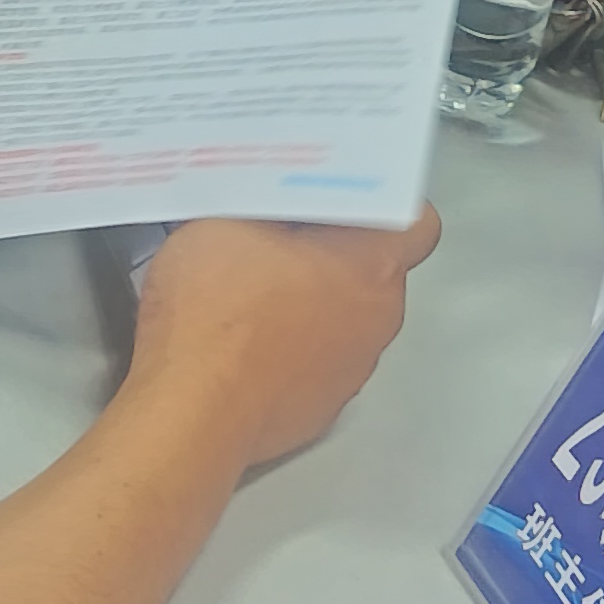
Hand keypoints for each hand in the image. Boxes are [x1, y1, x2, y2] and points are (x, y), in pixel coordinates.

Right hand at [130, 207, 443, 471]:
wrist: (187, 412)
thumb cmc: (213, 318)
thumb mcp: (223, 220)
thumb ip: (264, 200)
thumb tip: (272, 191)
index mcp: (370, 267)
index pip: (415, 221)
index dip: (383, 202)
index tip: (346, 194)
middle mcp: (375, 321)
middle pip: (374, 270)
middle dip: (334, 250)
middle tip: (281, 232)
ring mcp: (352, 370)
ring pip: (345, 318)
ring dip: (312, 301)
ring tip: (252, 287)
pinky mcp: (322, 408)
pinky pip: (318, 362)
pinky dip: (292, 348)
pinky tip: (245, 339)